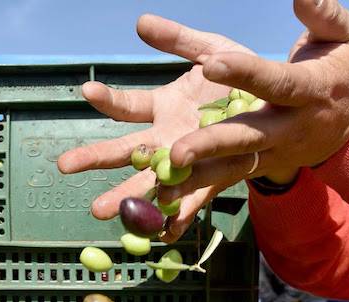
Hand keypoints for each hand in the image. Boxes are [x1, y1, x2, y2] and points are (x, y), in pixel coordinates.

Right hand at [57, 14, 252, 242]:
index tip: (87, 90)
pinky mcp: (213, 178)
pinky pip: (192, 200)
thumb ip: (178, 40)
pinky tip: (163, 233)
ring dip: (128, 195)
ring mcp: (187, 162)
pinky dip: (177, 217)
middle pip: (126, 150)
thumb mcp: (213, 49)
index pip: (127, 108)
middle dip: (96, 158)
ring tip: (100, 211)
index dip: (108, 99)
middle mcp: (167, 138)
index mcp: (163, 108)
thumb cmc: (242, 76)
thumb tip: (140, 22)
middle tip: (65, 164)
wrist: (284, 104)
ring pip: (151, 180)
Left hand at [165, 0, 348, 204]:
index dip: (245, 73)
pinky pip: (225, 180)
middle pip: (248, 137)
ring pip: (232, 167)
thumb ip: (321, 14)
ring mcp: (273, 153)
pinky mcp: (258, 167)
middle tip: (178, 152)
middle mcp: (289, 128)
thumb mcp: (340, 36)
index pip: (276, 82)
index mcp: (310, 91)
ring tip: (164, 185)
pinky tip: (166, 197)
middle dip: (213, 145)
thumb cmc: (339, 70)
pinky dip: (197, 190)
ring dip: (197, 177)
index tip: (210, 64)